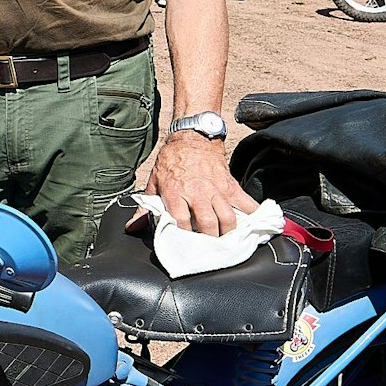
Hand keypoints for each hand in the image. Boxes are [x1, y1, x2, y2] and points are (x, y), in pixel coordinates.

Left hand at [137, 132, 258, 235]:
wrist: (192, 136)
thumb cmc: (171, 160)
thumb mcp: (154, 182)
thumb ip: (144, 208)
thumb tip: (132, 227)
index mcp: (176, 192)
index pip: (181, 222)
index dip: (184, 237)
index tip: (185, 246)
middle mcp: (198, 192)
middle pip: (208, 224)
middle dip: (209, 240)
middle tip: (208, 249)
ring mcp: (217, 190)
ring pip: (228, 218)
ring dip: (228, 233)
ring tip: (225, 241)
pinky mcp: (231, 185)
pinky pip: (247, 203)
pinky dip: (253, 217)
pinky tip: (253, 228)